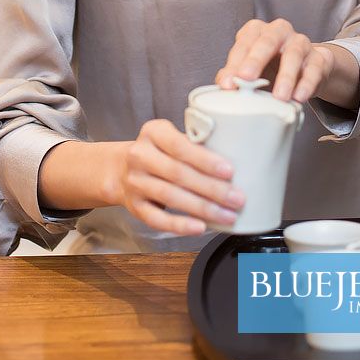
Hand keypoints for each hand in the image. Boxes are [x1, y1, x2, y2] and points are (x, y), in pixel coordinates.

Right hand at [113, 118, 245, 236]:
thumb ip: (195, 144)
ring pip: (171, 197)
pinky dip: (180, 225)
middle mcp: (140, 155)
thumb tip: (239, 159)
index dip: (205, 159)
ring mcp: (135, 182)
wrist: (121, 169)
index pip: (180, 145)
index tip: (229, 171)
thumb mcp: (171, 137)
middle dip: (211, 188)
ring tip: (227, 215)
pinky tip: (200, 227)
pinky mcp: (134, 206)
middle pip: (178, 173)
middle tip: (237, 198)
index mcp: (153, 132)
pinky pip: (157, 219)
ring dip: (202, 208)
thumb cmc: (159, 152)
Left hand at [215, 17, 335, 103]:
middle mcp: (279, 31)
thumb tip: (224, 83)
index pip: (244, 44)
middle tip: (246, 78)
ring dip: (286, 76)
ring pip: (293, 54)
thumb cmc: (272, 67)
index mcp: (257, 31)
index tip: (227, 84)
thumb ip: (235, 73)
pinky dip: (307, 83)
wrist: (306, 69)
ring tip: (280, 97)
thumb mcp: (251, 68)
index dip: (234, 64)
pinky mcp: (319, 57)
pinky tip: (299, 96)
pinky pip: (314, 68)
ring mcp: (300, 42)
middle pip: (267, 41)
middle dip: (255, 60)